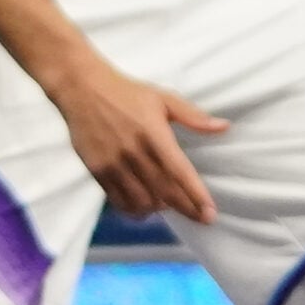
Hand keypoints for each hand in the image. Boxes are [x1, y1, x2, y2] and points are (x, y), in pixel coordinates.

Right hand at [48, 57, 228, 223]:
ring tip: (167, 205)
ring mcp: (113, 162)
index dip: (196, 195)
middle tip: (200, 217)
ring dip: (159, 209)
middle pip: (164, 192)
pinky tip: (143, 206)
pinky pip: (118, 201)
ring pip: (142, 201)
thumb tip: (224, 127)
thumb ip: (193, 116)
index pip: (179, 171)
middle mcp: (133, 150)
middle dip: (186, 209)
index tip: (210, 214)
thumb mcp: (162, 97)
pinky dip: (134, 209)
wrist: (81, 87)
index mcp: (153, 132)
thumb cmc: (126, 92)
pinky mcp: (97, 170)